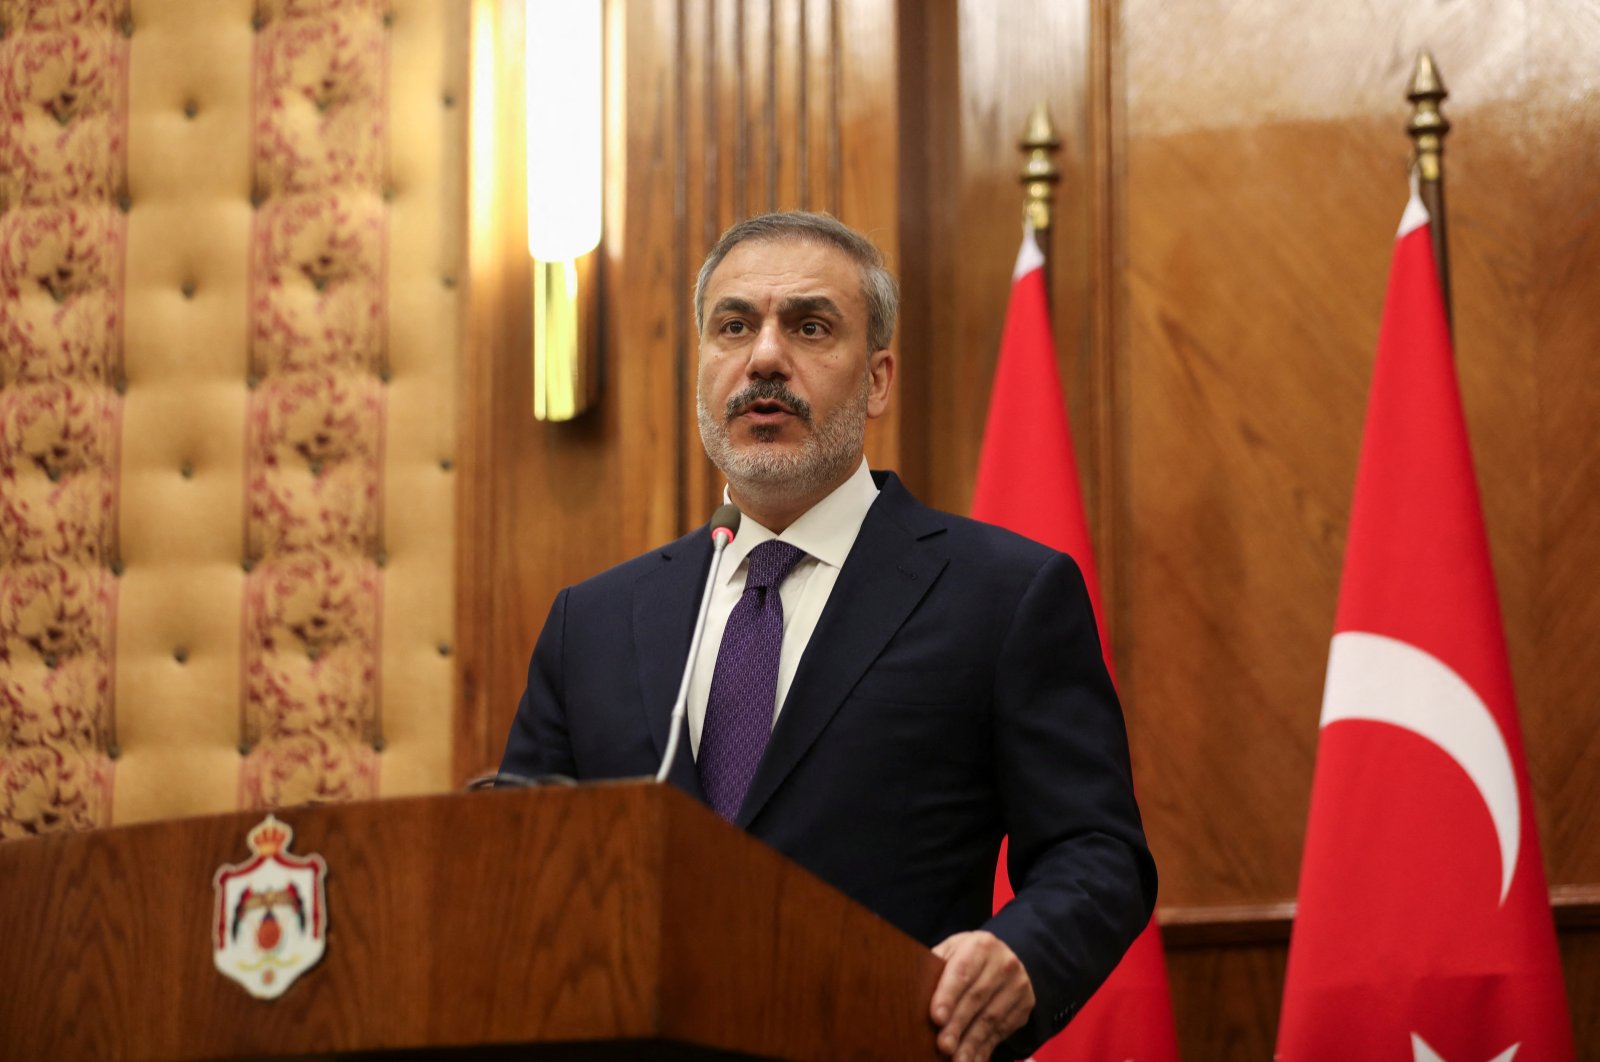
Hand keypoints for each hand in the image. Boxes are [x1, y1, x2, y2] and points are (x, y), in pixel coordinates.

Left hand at [929, 930, 1034, 1061]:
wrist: (1007, 958)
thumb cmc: (968, 958)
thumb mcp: (952, 951)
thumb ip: (936, 968)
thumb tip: (914, 994)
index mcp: (981, 946)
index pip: (962, 972)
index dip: (948, 996)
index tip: (936, 1018)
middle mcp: (1004, 963)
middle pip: (977, 998)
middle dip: (958, 1024)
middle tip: (943, 1046)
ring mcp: (1018, 985)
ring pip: (991, 1019)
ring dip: (972, 1043)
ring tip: (957, 1061)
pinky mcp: (1025, 1006)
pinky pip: (1003, 1031)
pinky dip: (985, 1049)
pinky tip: (973, 1060)